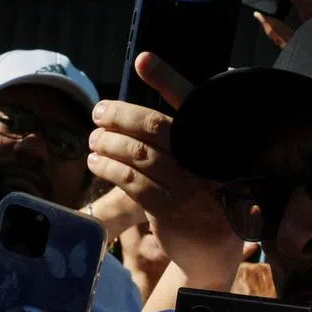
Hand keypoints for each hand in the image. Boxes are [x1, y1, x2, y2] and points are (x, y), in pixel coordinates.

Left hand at [87, 53, 245, 288]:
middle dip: (119, 115)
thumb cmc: (206, 197)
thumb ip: (188, 136)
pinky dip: (109, 168)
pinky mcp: (169, 210)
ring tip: (94, 140)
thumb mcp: (207, 164)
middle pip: (154, 127)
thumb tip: (158, 99)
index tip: (142, 60)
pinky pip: (131, 181)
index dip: (166, 80)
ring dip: (108, 143)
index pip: (191, 104)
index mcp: (217, 143)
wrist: (213, 251)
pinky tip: (98, 163)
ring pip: (137, 154)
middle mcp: (206, 161)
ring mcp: (188, 187)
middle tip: (99, 113)